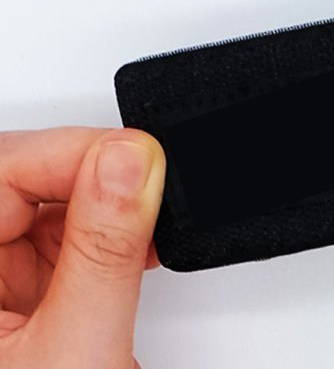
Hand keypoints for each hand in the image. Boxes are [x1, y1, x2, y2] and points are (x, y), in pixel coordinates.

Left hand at [0, 127, 164, 367]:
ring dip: (110, 207)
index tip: (139, 160)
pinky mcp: (28, 305)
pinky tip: (138, 251)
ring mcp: (0, 290)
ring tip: (148, 228)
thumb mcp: (77, 351)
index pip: (5, 170)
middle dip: (98, 174)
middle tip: (149, 187)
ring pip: (52, 204)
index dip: (76, 153)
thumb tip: (131, 157)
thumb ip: (104, 250)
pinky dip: (111, 237)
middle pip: (29, 178)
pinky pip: (68, 240)